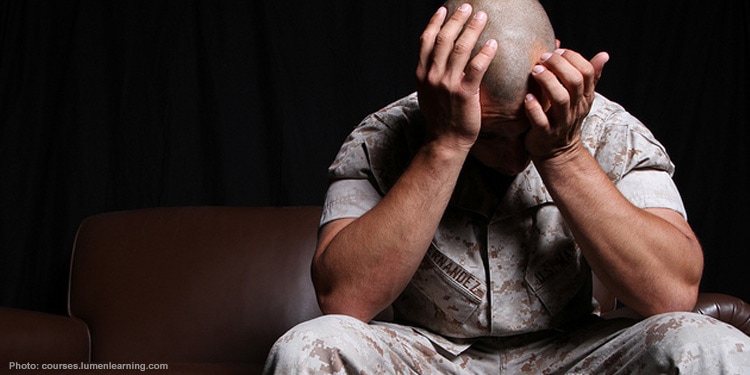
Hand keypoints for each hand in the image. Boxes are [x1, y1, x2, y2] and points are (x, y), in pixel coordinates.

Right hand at [416, 4, 497, 151]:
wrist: (445, 140)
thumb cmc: (440, 117)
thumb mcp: (427, 93)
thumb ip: (431, 74)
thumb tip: (440, 58)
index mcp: (421, 74)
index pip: (426, 41)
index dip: (435, 22)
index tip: (444, 10)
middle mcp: (432, 76)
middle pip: (444, 39)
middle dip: (457, 19)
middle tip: (468, 7)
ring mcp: (448, 84)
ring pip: (460, 48)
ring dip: (472, 29)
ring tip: (483, 17)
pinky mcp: (465, 93)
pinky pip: (477, 67)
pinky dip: (485, 52)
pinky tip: (493, 43)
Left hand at [524, 48, 609, 159]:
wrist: (558, 152)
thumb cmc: (565, 118)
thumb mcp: (580, 98)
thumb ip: (589, 76)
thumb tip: (604, 55)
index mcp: (584, 97)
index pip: (586, 72)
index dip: (573, 58)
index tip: (557, 50)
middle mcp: (575, 108)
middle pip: (575, 82)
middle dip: (559, 66)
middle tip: (543, 58)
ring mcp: (561, 122)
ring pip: (560, 99)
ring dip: (548, 82)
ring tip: (535, 71)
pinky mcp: (545, 134)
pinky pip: (541, 121)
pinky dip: (534, 108)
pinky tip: (527, 97)